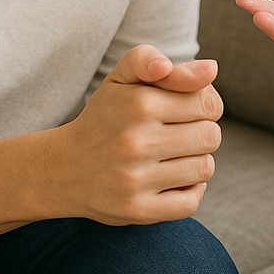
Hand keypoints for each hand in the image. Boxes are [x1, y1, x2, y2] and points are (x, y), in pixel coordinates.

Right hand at [50, 45, 223, 224]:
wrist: (62, 168)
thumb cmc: (105, 116)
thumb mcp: (122, 77)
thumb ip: (160, 61)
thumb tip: (211, 68)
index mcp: (139, 103)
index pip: (209, 103)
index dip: (206, 104)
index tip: (188, 109)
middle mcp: (136, 142)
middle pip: (211, 136)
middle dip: (203, 132)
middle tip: (182, 133)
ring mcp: (135, 180)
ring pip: (204, 169)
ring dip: (198, 161)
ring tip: (177, 156)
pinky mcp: (136, 211)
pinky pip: (190, 203)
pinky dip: (192, 191)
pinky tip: (176, 181)